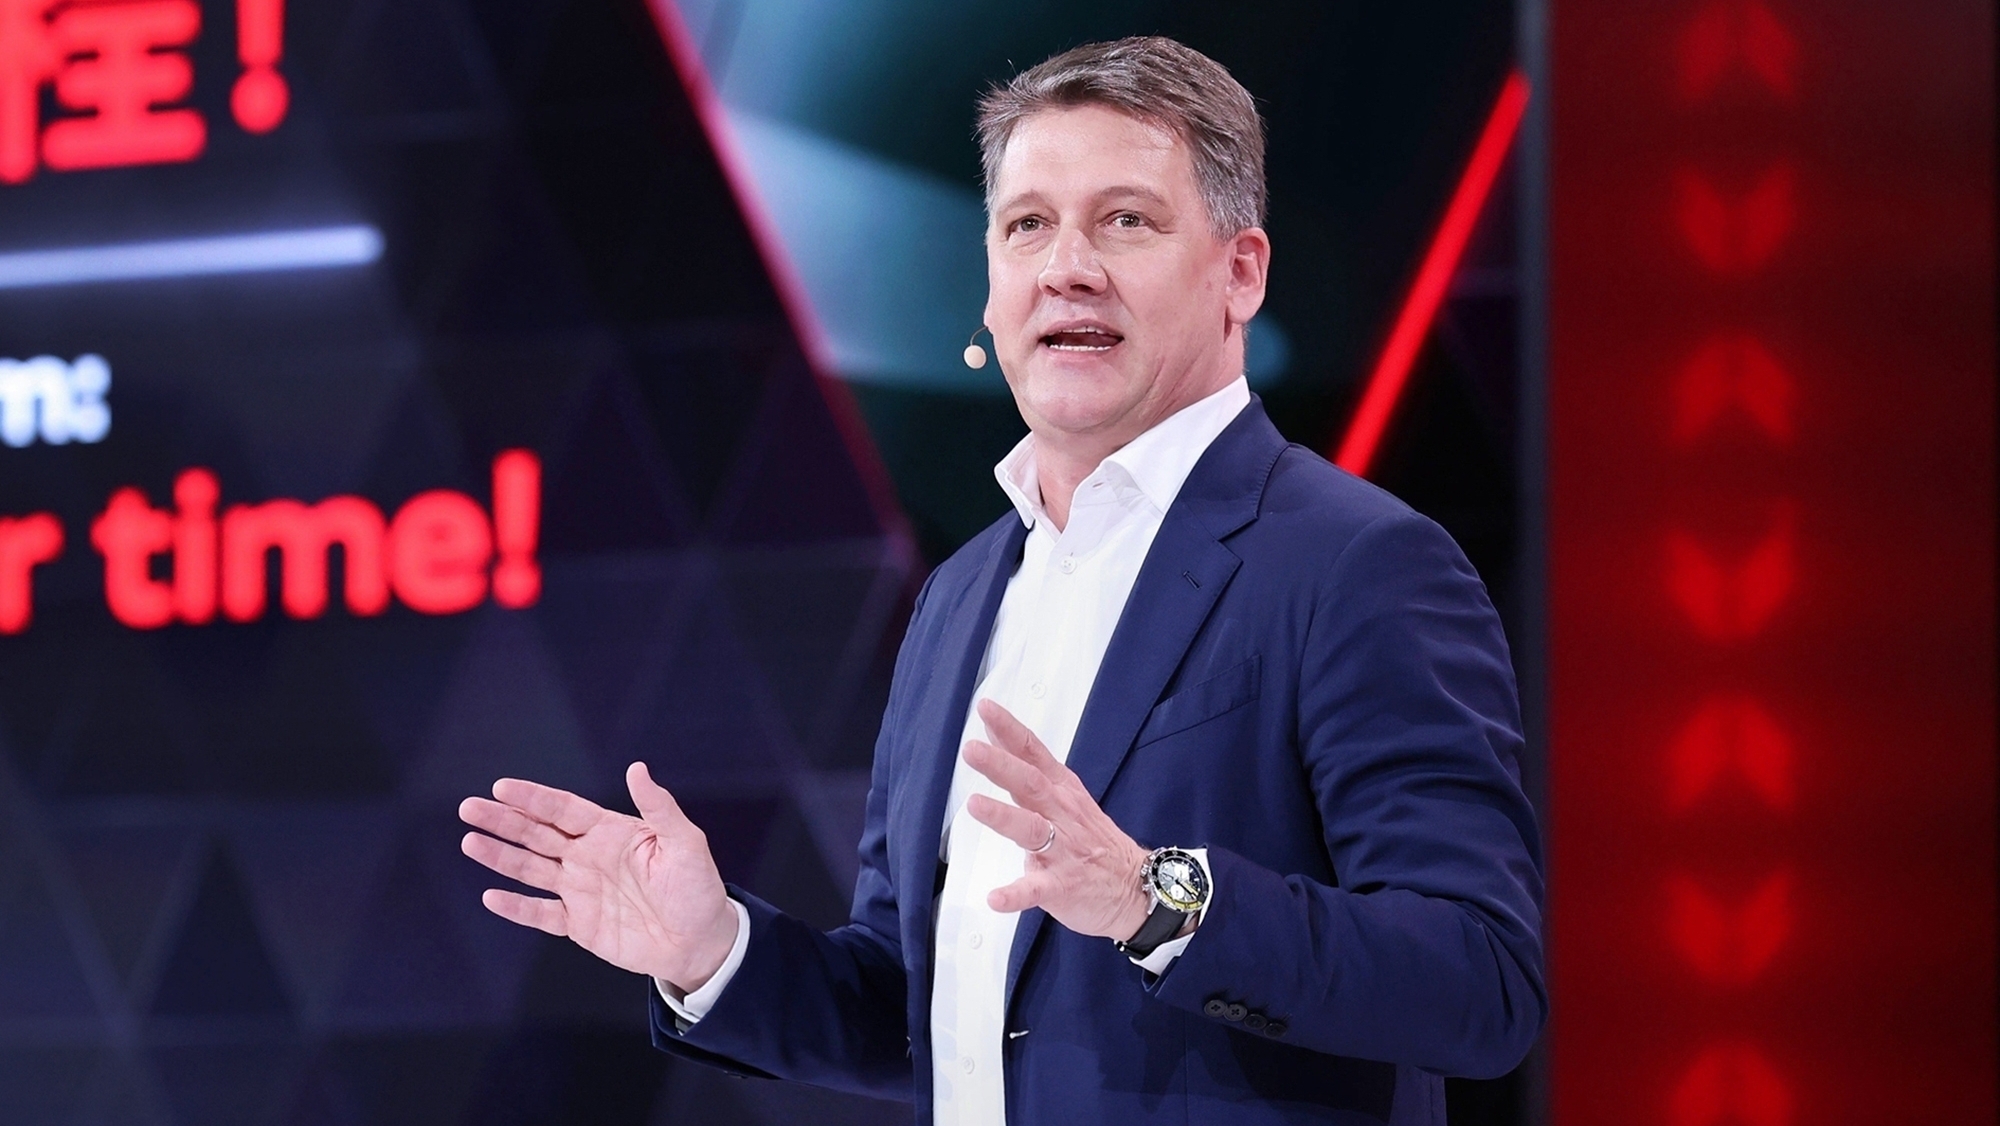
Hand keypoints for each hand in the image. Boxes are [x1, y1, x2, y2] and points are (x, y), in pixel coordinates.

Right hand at [459, 762, 738, 992]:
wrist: (701, 940)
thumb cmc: (698, 887)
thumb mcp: (685, 842)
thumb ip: (659, 808)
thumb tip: (637, 768)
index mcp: (611, 833)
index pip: (563, 809)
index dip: (533, 798)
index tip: (501, 787)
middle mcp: (589, 857)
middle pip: (537, 834)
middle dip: (504, 820)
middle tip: (469, 807)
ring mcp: (581, 890)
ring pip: (532, 869)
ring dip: (501, 856)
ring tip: (469, 841)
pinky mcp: (580, 924)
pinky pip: (541, 914)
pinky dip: (516, 907)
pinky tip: (490, 896)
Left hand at [962, 699, 1151, 941]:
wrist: (1136, 888)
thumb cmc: (1093, 840)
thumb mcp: (1068, 798)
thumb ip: (1030, 773)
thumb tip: (994, 740)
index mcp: (1062, 791)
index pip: (1033, 753)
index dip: (1009, 730)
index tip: (985, 708)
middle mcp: (1061, 815)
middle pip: (1030, 784)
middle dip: (1000, 765)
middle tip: (971, 750)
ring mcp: (1063, 850)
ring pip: (1031, 829)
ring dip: (1003, 816)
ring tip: (975, 805)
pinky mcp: (1063, 885)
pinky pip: (1036, 889)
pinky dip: (1015, 894)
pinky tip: (995, 898)